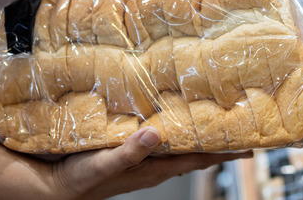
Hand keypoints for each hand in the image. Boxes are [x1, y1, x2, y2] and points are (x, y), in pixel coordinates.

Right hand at [50, 127, 252, 199]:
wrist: (53, 187)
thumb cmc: (79, 180)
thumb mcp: (104, 164)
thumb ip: (130, 152)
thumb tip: (157, 134)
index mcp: (153, 167)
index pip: (198, 159)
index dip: (224, 153)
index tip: (249, 146)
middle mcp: (153, 163)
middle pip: (195, 151)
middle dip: (218, 141)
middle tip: (240, 125)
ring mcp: (142, 158)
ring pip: (179, 144)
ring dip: (196, 132)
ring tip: (214, 116)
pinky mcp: (128, 150)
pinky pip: (158, 139)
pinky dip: (171, 127)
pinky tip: (170, 114)